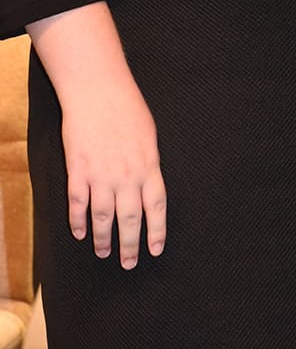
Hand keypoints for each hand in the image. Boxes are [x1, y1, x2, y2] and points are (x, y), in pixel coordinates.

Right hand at [61, 79, 165, 267]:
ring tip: (105, 252)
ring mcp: (101, 175)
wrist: (98, 91)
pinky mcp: (78, 171)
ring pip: (103, 217)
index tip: (155, 249)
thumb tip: (149, 181)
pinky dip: (78, 222)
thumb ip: (149, 161)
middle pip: (130, 219)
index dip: (157, 231)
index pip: (156, 207)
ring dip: (104, 238)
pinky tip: (79, 232)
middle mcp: (127, 175)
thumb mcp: (149, 134)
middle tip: (128, 263)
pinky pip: (78, 204)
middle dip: (130, 245)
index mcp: (149, 165)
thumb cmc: (127, 106)